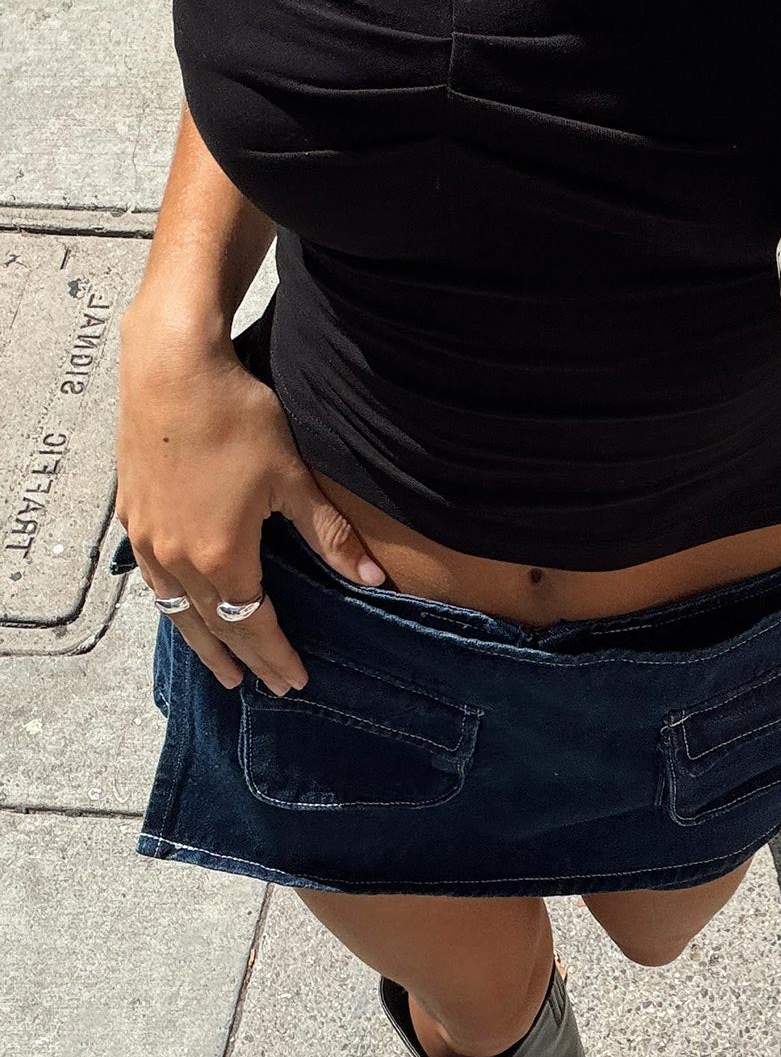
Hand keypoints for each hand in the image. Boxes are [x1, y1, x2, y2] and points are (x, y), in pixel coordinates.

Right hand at [115, 302, 386, 696]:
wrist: (172, 369)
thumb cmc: (238, 418)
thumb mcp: (293, 478)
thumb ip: (329, 535)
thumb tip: (372, 579)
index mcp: (221, 557)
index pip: (254, 624)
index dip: (276, 655)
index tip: (295, 681)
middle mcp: (176, 559)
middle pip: (214, 627)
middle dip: (243, 659)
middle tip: (263, 688)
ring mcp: (148, 539)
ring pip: (175, 609)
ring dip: (202, 641)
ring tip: (222, 667)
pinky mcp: (132, 516)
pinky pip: (153, 580)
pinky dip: (173, 605)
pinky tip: (182, 607)